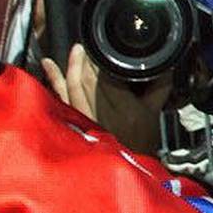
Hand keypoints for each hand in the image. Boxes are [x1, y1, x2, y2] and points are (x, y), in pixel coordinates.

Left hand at [40, 42, 170, 154]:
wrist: (130, 166)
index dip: (103, 60)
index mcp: (127, 111)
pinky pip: (61, 98)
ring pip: (74, 87)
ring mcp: (87, 120)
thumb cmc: (143, 142)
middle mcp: (104, 116)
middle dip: (86, 61)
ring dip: (73, 66)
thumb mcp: (155, 113)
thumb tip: (164, 65)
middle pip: (89, 81)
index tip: (102, 48)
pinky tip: (48, 66)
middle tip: (88, 46)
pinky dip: (54, 80)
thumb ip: (159, 87)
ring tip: (75, 51)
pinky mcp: (75, 123)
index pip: (109, 78)